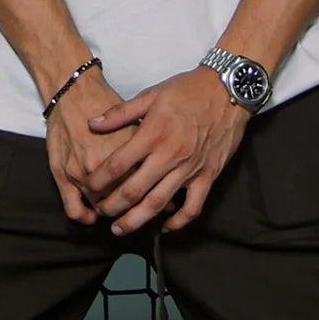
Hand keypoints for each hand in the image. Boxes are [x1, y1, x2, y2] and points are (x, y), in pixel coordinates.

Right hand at [45, 65, 138, 224]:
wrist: (74, 90)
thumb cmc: (105, 102)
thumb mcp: (137, 118)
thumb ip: (150, 147)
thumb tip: (168, 177)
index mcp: (128, 151)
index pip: (144, 189)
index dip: (151, 200)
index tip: (154, 202)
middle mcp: (104, 165)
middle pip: (123, 201)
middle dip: (131, 210)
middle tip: (135, 209)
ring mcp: (82, 172)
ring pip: (99, 207)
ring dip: (106, 211)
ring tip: (112, 208)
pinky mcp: (64, 175)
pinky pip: (75, 210)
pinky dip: (83, 216)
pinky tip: (89, 215)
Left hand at [82, 66, 249, 235]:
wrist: (229, 90)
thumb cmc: (189, 90)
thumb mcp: (152, 94)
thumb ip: (121, 112)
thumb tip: (93, 124)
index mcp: (152, 134)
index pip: (117, 164)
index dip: (98, 180)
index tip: (88, 188)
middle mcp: (169, 155)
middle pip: (134, 190)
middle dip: (112, 206)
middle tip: (100, 213)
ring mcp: (190, 169)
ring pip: (159, 203)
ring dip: (137, 220)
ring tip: (121, 229)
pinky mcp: (208, 176)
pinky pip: (193, 207)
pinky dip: (178, 221)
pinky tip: (165, 226)